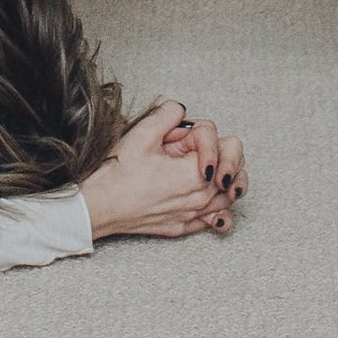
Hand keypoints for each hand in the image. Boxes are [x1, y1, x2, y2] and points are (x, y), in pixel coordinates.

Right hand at [81, 100, 247, 241]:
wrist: (99, 205)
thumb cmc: (118, 173)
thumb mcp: (144, 132)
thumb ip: (170, 114)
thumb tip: (182, 112)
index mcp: (197, 174)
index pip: (227, 146)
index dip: (207, 137)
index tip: (183, 140)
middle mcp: (201, 198)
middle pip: (238, 170)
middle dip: (223, 155)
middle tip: (198, 151)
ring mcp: (194, 215)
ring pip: (232, 197)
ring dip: (226, 180)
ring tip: (212, 171)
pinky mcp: (184, 226)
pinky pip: (216, 220)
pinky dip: (219, 209)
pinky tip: (208, 200)